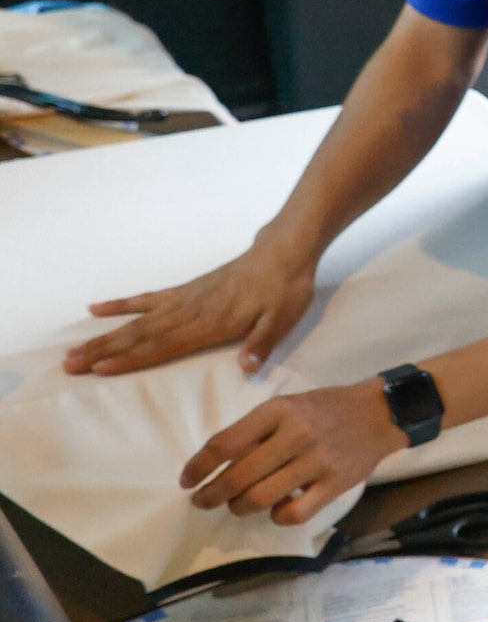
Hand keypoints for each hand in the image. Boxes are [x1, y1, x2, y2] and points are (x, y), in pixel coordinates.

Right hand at [66, 237, 316, 376]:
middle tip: (69, 365)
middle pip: (139, 335)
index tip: (100, 369)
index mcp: (209, 324)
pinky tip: (95, 308)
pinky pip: (146, 298)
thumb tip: (247, 369)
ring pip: (136, 320)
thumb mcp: (282, 320)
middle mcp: (188, 311)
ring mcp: (182, 299)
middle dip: (103, 351)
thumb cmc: (284, 289)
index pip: (162, 346)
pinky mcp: (184, 290)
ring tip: (74, 349)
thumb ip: (261, 344)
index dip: (130, 359)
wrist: (283, 252)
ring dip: (104, 335)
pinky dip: (120, 304)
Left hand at [182, 381, 406, 523]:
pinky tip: (276, 510)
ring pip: (261, 498)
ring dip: (239, 508)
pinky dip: (276, 516)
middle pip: (238, 476)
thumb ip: (256, 430)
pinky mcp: (336, 484)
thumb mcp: (287, 406)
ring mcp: (317, 461)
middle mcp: (296, 435)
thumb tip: (219, 465)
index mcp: (278, 411)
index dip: (198, 467)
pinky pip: (294, 512)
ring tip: (237, 506)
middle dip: (212, 495)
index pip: (224, 444)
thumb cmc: (325, 409)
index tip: (187, 481)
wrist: (380, 414)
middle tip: (203, 501)